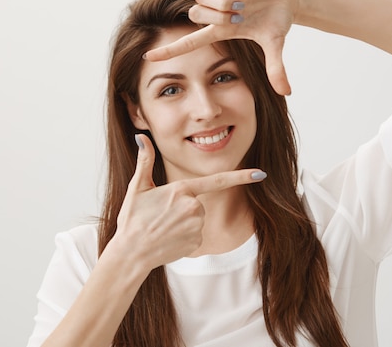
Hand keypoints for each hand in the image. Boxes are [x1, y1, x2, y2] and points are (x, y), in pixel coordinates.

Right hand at [115, 134, 266, 269]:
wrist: (131, 252)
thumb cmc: (132, 219)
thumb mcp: (137, 187)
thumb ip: (145, 160)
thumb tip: (141, 138)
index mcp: (182, 190)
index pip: (218, 180)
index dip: (242, 177)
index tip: (261, 174)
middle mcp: (194, 207)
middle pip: (198, 203)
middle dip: (183, 207)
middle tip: (160, 216)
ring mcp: (197, 226)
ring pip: (197, 219)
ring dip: (183, 222)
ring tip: (163, 228)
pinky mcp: (197, 242)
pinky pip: (196, 235)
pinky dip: (184, 237)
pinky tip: (169, 239)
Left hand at [144, 0, 299, 94]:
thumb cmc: (277, 21)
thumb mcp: (275, 44)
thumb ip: (276, 68)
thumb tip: (286, 93)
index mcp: (221, 31)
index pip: (188, 43)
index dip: (168, 50)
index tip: (147, 56)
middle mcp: (216, 13)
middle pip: (194, 15)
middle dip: (215, 17)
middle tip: (239, 16)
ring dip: (222, 0)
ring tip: (243, 1)